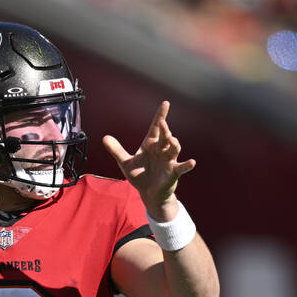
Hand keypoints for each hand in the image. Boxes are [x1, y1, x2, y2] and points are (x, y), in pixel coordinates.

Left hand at [103, 101, 195, 218]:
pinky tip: (192, 162)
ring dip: (174, 144)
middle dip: (164, 130)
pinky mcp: (173, 172)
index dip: (160, 115)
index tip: (165, 103)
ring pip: (174, 149)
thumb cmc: (139, 175)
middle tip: (162, 123)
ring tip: (172, 140)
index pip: (155, 127)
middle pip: (164, 136)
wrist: (148, 193)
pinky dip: (187, 165)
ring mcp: (169, 160)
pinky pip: (182, 167)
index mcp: (151, 144)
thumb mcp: (126, 163)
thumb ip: (116, 150)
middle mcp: (161, 150)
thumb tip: (104, 138)